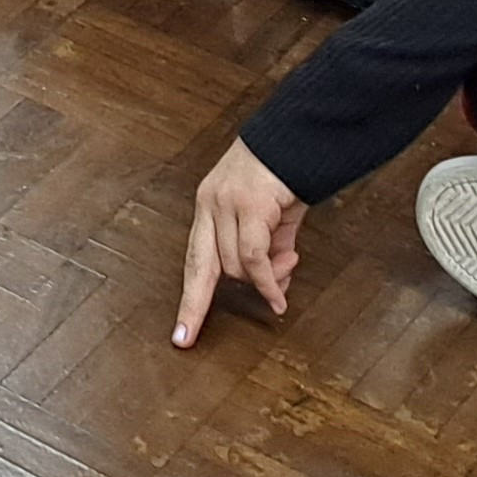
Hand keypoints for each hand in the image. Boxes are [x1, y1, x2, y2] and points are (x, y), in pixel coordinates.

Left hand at [175, 143, 307, 343]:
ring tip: (288, 270)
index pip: (192, 260)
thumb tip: (273, 290)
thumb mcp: (273, 222)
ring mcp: (225, 204)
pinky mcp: (247, 204)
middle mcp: (209, 206)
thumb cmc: (284, 179)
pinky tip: (278, 296)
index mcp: (208, 208)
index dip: (187, 299)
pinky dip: (267, 281)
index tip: (179, 335)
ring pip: (233, 265)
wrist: (297, 140)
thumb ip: (269, 253)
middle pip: (200, 268)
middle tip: (191, 336)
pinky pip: (254, 257)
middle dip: (195, 305)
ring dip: (262, 281)